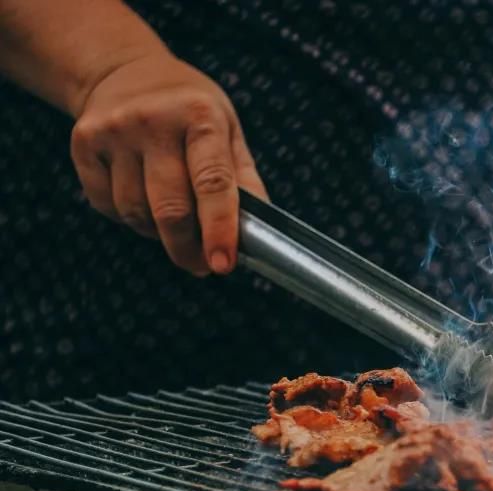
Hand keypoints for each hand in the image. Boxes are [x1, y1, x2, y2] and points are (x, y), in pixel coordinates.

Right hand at [70, 51, 267, 275]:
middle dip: (187, 248)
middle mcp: (154, 121)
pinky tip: (142, 199)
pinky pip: (108, 206)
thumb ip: (244, 181)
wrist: (125, 72)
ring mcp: (113, 131)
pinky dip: (129, 218)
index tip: (222, 265)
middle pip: (170, 209)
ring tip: (173, 221)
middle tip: (201, 265)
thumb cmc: (189, 110)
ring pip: (136, 213)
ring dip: (157, 233)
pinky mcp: (83, 143)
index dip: (219, 230)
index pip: (213, 183)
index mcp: (200, 116)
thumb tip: (257, 234)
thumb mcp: (229, 131)